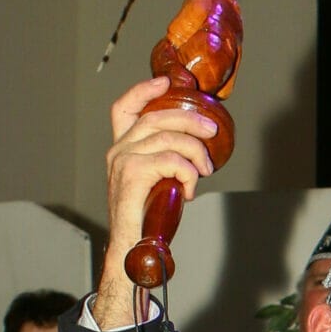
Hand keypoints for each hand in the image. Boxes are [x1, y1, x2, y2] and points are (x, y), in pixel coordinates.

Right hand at [96, 77, 218, 327]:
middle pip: (157, 117)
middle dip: (190, 120)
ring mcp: (122, 161)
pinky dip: (188, 173)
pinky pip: (171, 160)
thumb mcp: (158, 183)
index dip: (144, 90)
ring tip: (204, 172)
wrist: (130, 250)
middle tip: (212, 132)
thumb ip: (168, 162)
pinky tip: (189, 190)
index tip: (165, 81)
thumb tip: (199, 152)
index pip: (123, 108)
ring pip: (169, 138)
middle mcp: (118, 151)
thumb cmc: (146, 221)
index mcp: (121, 150)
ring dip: (196, 153)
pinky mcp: (132, 175)